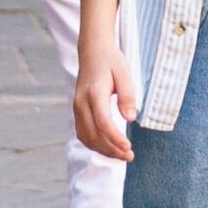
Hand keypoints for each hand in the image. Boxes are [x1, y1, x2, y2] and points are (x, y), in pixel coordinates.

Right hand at [73, 42, 137, 161]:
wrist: (92, 51)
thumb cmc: (110, 61)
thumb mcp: (124, 73)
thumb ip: (127, 96)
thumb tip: (130, 118)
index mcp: (94, 93)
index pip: (103, 122)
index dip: (115, 138)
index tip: (129, 148)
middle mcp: (81, 102)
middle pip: (94, 134)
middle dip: (112, 149)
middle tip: (130, 156)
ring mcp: (76, 107)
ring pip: (86, 137)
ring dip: (103, 150)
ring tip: (121, 154)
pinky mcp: (77, 110)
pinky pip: (82, 133)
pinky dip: (94, 144)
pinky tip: (108, 147)